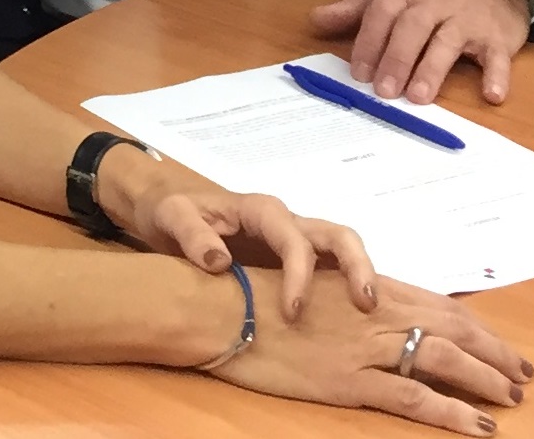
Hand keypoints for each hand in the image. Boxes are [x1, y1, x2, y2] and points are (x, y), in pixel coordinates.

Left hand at [101, 148, 378, 324]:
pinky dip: (346, 289)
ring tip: (370, 314)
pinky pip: (330, 271)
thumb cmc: (169, 212)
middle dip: (357, 266)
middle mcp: (284, 222)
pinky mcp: (292, 262)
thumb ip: (191, 235)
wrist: (164, 213)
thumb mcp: (171, 217)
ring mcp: (293, 241)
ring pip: (341, 250)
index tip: (293, 312)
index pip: (293, 239)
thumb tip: (219, 262)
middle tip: (366, 305)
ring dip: (361, 277)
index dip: (300, 274)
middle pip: (337, 235)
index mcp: (259, 210)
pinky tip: (352, 322)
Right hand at [209, 266, 531, 433]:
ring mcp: (363, 346)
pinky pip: (412, 397)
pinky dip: (451, 411)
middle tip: (523, 373)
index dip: (476, 325)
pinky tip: (478, 427)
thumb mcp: (308, 291)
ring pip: (441, 357)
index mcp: (364, 289)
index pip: (438, 304)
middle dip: (493, 350)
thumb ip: (347, 300)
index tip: (501, 344)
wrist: (216, 307)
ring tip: (511, 398)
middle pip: (450, 327)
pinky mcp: (349, 379)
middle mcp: (372, 312)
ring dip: (484, 378)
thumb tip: (382, 314)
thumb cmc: (252, 297)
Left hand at [311, 0, 530, 104]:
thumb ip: (353, 9)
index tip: (358, 73)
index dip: (369, 43)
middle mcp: (434, 4)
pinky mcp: (497, 36)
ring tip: (419, 96)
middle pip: (412, 29)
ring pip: (448, 42)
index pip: (381, 14)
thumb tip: (315, 21)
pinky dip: (496, 74)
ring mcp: (467, 19)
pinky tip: (492, 94)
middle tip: (385, 91)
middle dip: (396, 59)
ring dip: (433, 69)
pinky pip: (498, 55)